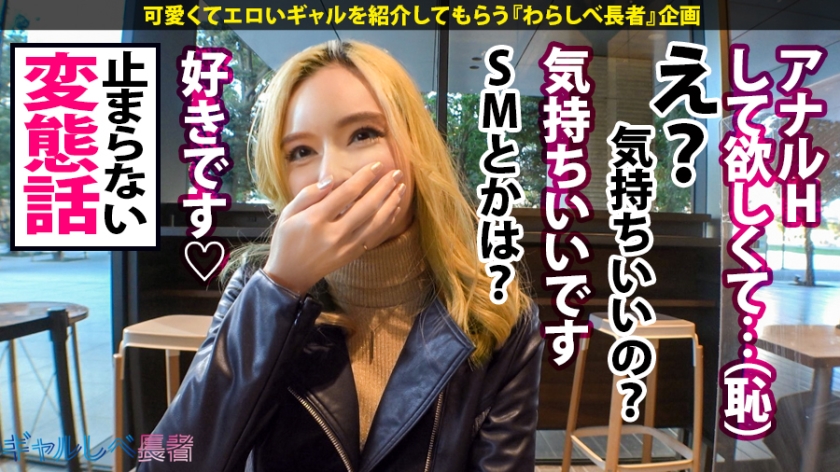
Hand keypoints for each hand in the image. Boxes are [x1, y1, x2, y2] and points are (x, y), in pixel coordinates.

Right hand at [262, 162, 405, 294]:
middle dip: (384, 188)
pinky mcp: (352, 255)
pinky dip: (387, 222)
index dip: (364, 178)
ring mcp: (346, 246)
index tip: (376, 165)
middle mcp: (334, 234)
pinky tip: (395, 209)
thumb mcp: (287, 213)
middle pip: (366, 207)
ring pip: (375, 223)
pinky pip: (375, 236)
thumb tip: (331, 180)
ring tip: (401, 188)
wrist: (290, 275)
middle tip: (396, 173)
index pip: (346, 193)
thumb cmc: (287, 240)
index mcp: (315, 219)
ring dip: (391, 204)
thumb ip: (308, 194)